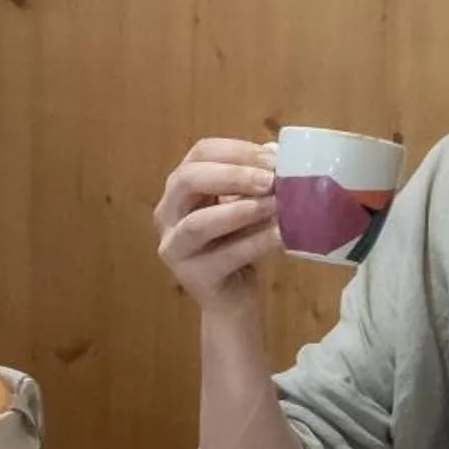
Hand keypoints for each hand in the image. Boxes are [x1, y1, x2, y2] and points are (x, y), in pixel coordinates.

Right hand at [154, 138, 280, 313]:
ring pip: (198, 223)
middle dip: (232, 176)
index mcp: (179, 187)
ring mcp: (175, 247)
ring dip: (240, 211)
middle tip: (270, 180)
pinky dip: (256, 242)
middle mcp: (167, 214)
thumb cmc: (238, 242)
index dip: (236, 150)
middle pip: (188, 181)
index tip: (272, 157)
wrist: (233, 298)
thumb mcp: (245, 205)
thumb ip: (254, 182)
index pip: (200, 154)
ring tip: (275, 205)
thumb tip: (278, 156)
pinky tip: (281, 234)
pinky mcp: (192, 276)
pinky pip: (226, 255)